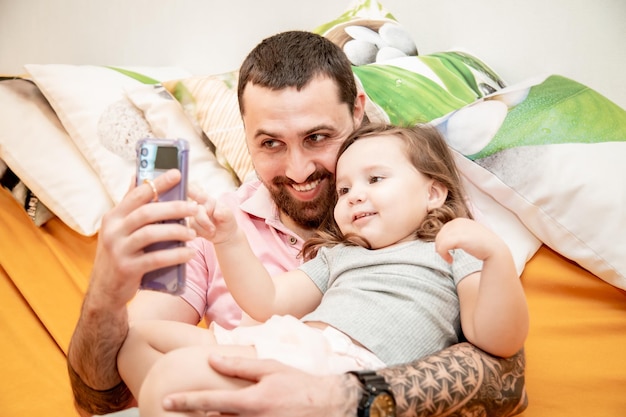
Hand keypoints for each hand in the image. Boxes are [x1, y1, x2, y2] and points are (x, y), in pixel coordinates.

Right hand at [89, 169, 198, 308]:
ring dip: (176, 232)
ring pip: (151, 234)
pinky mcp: (127, 268)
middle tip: (194, 207)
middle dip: (174, 208)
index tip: (177, 174)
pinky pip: (155, 258)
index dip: (158, 183)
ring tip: (193, 233)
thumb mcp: (118, 229)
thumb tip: (138, 175)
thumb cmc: (119, 254)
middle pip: (146, 212)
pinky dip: (175, 255)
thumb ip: (129, 205)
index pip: (137, 194)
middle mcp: (113, 230)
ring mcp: (118, 250)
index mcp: (113, 217)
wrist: (105, 291)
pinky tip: (189, 253)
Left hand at [162, 355, 356, 416]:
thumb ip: (240, 366)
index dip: (185, 402)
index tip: (165, 401)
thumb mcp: (271, 368)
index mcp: (252, 401)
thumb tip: (212, 358)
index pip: (211, 402)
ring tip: (201, 416)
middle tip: (177, 414)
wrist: (329, 406)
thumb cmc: (298, 384)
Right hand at [188, 187, 238, 244]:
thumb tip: (216, 212)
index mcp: (207, 200)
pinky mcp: (190, 226)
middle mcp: (198, 206)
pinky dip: (201, 234)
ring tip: (213, 231)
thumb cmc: (227, 220)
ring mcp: (192, 216)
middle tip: (213, 229)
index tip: (187, 189)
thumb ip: (224, 212)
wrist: (225, 234)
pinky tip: (207, 233)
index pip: (196, 193)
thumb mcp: (229, 216)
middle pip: (195, 210)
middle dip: (204, 221)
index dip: (189, 190)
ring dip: (204, 229)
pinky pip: (191, 230)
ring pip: (193, 222)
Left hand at [435, 218, 503, 262]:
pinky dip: (443, 255)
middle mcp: (458, 222)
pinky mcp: (458, 238)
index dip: (442, 242)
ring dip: (441, 252)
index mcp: (460, 221)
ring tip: (449, 259)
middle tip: (447, 257)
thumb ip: (458, 235)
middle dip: (441, 247)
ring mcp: (458, 229)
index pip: (443, 231)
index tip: (447, 252)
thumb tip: (443, 242)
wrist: (495, 250)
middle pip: (440, 235)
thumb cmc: (483, 246)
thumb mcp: (469, 236)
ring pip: (439, 241)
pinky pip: (442, 246)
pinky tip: (450, 261)